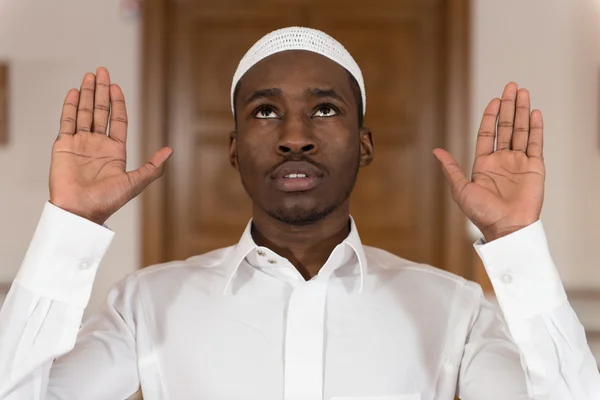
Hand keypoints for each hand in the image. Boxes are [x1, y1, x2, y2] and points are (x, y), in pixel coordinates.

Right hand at [50, 67, 172, 224]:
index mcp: (115, 151)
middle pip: (100, 111)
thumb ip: (153, 167)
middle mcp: (98, 144)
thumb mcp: (135, 182)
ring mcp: (80, 143)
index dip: (117, 103)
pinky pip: (67, 121)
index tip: (116, 87)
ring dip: (86, 93)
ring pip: (84, 112)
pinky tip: (73, 91)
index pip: (118, 120)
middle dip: (101, 91)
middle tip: (102, 71)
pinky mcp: (64, 145)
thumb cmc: (107, 201)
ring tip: (89, 75)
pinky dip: (70, 106)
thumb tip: (170, 151)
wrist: (80, 211)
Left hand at [433, 82, 544, 241]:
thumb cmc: (482, 213)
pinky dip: (535, 127)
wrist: (506, 227)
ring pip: (521, 131)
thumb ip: (450, 168)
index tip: (494, 100)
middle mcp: (502, 161)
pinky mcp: (535, 167)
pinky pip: (536, 143)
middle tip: (511, 86)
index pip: (487, 134)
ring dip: (522, 111)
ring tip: (523, 92)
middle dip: (508, 106)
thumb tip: (436, 151)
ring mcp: (519, 163)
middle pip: (506, 127)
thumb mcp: (461, 189)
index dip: (490, 116)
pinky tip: (534, 113)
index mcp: (484, 164)